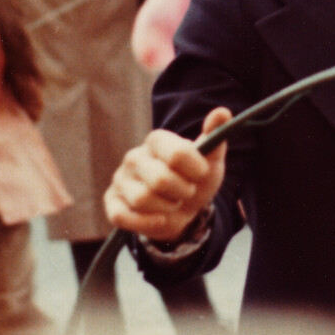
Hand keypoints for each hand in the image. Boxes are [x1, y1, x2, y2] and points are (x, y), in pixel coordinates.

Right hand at [103, 107, 232, 241]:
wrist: (185, 209)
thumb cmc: (196, 179)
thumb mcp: (211, 159)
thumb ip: (216, 135)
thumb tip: (222, 112)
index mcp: (156, 140)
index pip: (177, 154)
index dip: (196, 169)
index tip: (202, 173)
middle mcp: (134, 157)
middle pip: (160, 179)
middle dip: (182, 191)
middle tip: (187, 190)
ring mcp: (120, 180)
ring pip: (142, 199)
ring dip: (167, 207)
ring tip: (173, 202)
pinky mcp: (112, 203)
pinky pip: (123, 217)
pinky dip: (147, 223)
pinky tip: (160, 218)